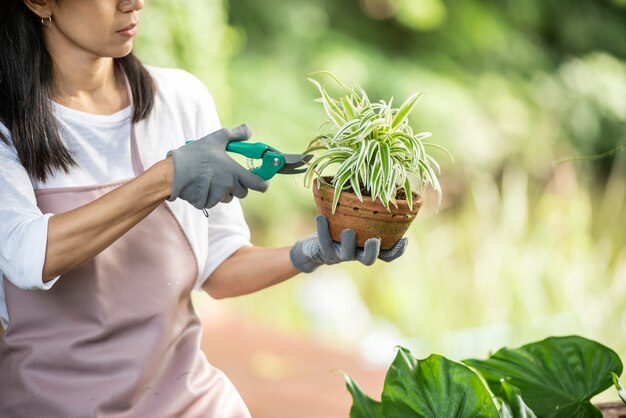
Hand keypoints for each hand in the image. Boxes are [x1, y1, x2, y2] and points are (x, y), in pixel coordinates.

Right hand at [166, 124, 268, 208]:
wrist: (173, 171)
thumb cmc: (196, 154)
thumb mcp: (217, 139)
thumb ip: (235, 134)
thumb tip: (248, 131)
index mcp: (234, 172)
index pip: (259, 184)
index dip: (263, 183)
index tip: (261, 180)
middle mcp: (228, 186)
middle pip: (243, 192)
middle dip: (237, 186)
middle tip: (225, 175)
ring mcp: (217, 196)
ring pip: (227, 198)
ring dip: (222, 191)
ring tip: (209, 178)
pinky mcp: (205, 203)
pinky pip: (212, 202)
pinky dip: (207, 196)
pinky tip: (199, 185)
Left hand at [290, 215, 408, 272]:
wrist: (316, 248)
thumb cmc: (344, 228)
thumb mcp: (359, 221)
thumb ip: (371, 211)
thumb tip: (383, 184)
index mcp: (369, 248)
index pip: (387, 255)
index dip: (397, 251)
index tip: (404, 240)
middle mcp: (357, 254)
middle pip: (368, 260)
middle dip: (372, 251)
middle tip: (374, 240)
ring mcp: (340, 254)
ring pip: (347, 253)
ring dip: (349, 242)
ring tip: (349, 231)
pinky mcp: (324, 251)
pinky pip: (324, 241)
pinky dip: (322, 229)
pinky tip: (321, 217)